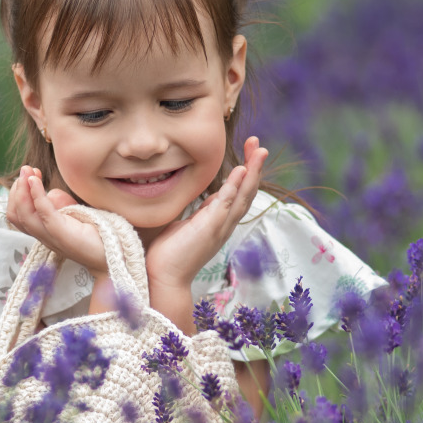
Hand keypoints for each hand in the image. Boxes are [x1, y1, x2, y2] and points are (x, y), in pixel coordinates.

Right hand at [4, 165, 108, 273]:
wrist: (113, 255)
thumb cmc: (97, 235)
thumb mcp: (74, 214)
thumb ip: (61, 204)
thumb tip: (50, 192)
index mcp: (44, 232)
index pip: (18, 215)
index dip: (18, 193)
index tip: (29, 173)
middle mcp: (44, 236)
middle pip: (15, 215)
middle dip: (16, 189)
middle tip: (26, 169)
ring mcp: (51, 237)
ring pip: (23, 216)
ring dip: (21, 190)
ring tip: (28, 172)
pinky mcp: (62, 235)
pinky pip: (43, 213)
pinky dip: (36, 194)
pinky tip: (35, 180)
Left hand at [144, 136, 268, 290]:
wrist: (164, 278)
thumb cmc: (169, 254)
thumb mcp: (184, 225)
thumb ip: (194, 213)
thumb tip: (195, 201)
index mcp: (218, 222)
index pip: (237, 193)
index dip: (245, 173)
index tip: (247, 153)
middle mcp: (224, 224)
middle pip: (247, 192)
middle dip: (254, 167)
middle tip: (259, 145)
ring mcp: (220, 227)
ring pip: (243, 196)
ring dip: (252, 172)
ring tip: (259, 151)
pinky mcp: (211, 229)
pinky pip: (226, 204)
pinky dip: (235, 186)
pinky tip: (241, 170)